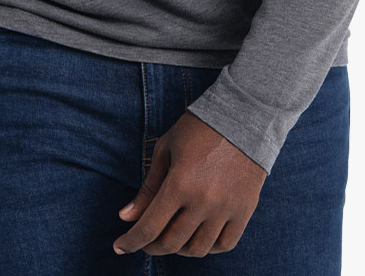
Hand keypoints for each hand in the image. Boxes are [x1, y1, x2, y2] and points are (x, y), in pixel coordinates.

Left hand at [113, 111, 267, 257]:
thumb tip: (126, 217)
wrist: (243, 116)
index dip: (131, 242)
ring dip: (179, 248)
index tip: (120, 247)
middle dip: (151, 246)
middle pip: (172, 243)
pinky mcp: (245, 209)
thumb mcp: (166, 150)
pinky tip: (197, 236)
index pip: (149, 227)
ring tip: (171, 236)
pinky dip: (208, 247)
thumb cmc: (198, 129)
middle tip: (144, 242)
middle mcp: (203, 201)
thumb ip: (148, 187)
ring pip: (198, 249)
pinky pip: (225, 244)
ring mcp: (226, 208)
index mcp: (180, 183)